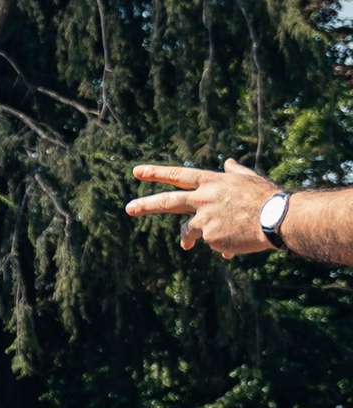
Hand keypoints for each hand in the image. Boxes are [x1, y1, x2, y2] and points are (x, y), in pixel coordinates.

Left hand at [126, 158, 274, 259]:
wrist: (278, 220)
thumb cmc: (268, 198)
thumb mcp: (250, 179)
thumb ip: (235, 172)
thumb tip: (228, 162)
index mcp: (212, 183)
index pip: (179, 175)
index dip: (157, 173)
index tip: (137, 171)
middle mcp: (203, 199)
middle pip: (168, 201)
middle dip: (146, 204)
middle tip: (129, 208)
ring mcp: (205, 219)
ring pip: (187, 231)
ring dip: (186, 239)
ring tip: (185, 245)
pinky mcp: (210, 237)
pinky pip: (211, 243)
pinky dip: (221, 245)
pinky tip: (235, 243)